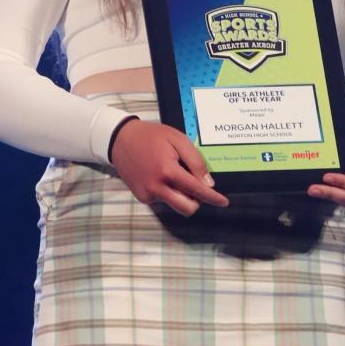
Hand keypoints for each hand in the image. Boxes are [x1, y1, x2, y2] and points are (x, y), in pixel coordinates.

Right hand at [110, 118, 229, 216]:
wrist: (121, 139)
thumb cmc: (152, 136)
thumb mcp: (178, 140)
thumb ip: (195, 161)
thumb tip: (208, 183)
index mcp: (168, 171)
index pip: (197, 190)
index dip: (213, 198)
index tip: (223, 202)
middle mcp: (157, 187)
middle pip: (187, 208)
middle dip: (198, 201)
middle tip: (198, 187)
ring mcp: (147, 194)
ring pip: (175, 205)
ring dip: (183, 196)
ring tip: (176, 176)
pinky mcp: (141, 197)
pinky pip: (163, 201)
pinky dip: (169, 193)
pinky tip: (162, 177)